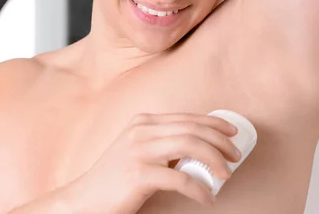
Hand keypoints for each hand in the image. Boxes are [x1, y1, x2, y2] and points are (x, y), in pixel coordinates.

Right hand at [69, 113, 240, 212]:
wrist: (82, 201)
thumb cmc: (115, 180)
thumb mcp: (137, 150)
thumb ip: (161, 143)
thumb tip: (199, 148)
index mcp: (143, 122)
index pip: (187, 117)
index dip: (214, 123)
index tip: (232, 133)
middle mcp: (141, 130)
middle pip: (193, 129)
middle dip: (220, 141)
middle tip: (235, 156)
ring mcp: (138, 150)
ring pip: (190, 145)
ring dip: (214, 159)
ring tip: (227, 174)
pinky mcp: (138, 173)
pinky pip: (180, 178)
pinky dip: (199, 188)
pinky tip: (207, 197)